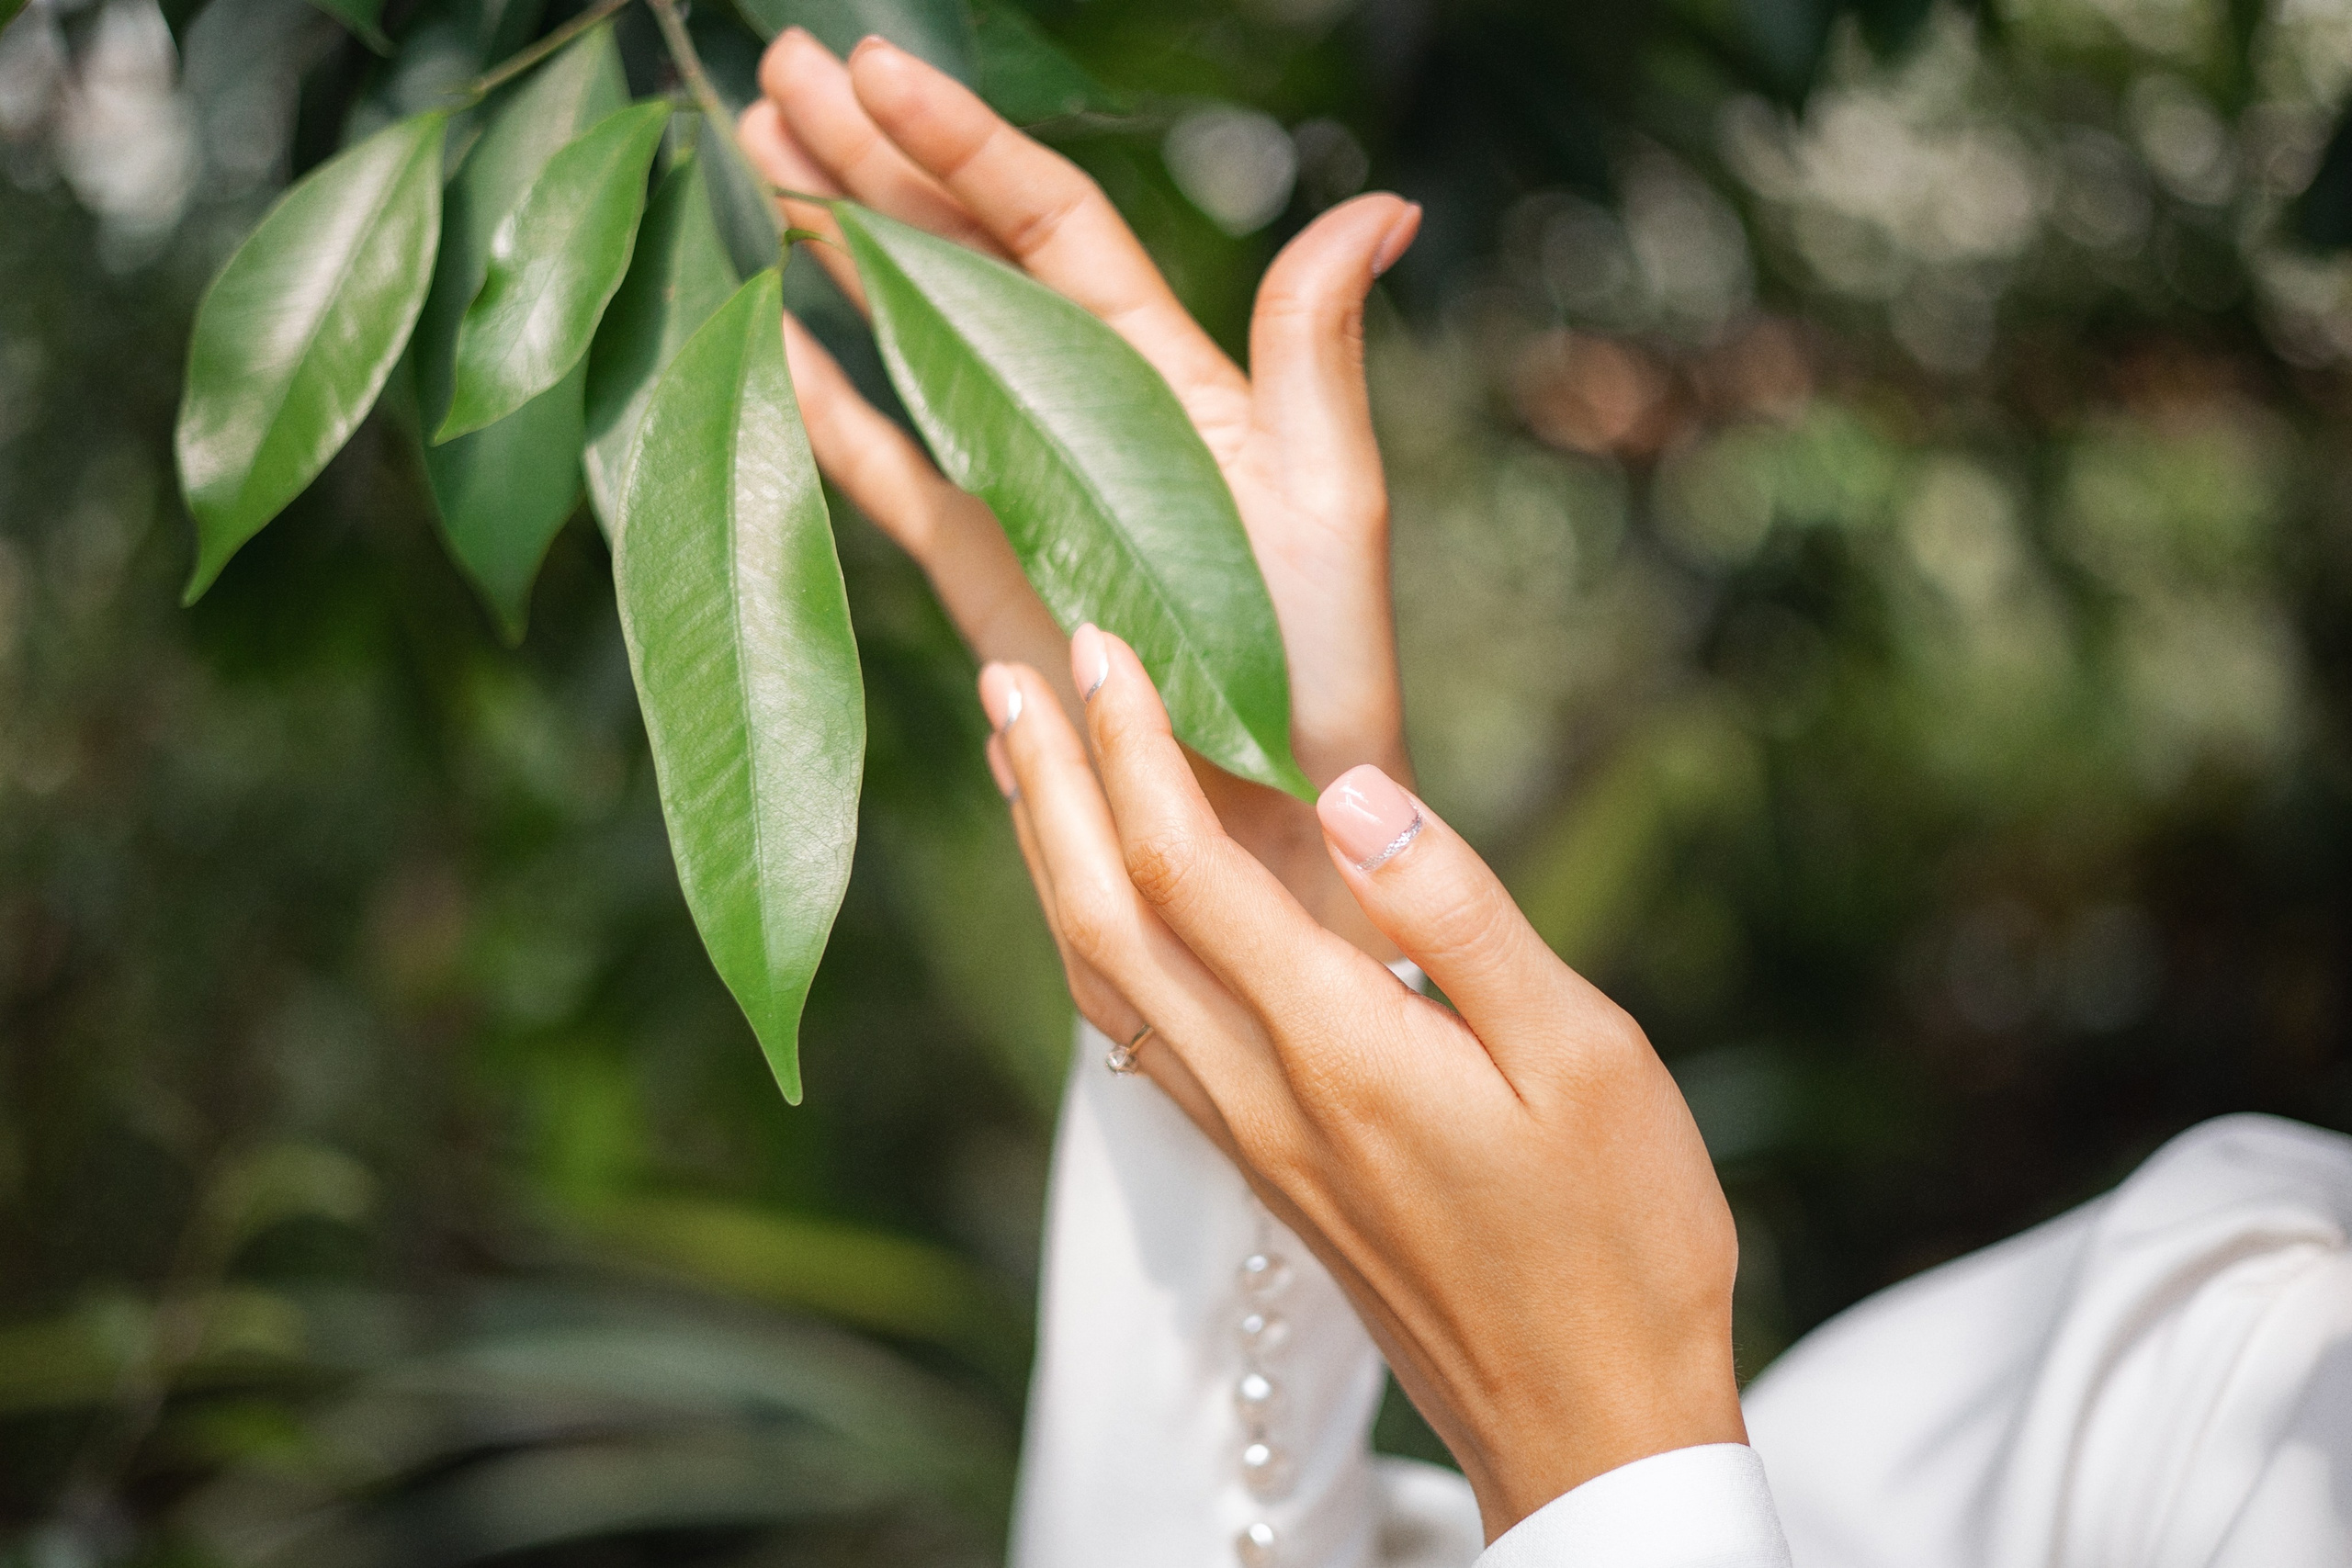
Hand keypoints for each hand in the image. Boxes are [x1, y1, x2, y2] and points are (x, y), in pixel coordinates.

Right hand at [735, 31, 1421, 951]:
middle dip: (870, 161)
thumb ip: (1316, 352)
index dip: (957, 140)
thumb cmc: (1316, 666)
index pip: (1044, 221)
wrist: (1265, 822)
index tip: (870, 65)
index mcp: (1159, 371)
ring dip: (834, 248)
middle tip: (775, 75)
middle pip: (956, 254)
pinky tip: (769, 341)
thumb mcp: (1332, 497)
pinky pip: (881, 470)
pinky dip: (823, 406)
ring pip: (905, 336)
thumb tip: (1381, 203)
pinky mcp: (972, 571)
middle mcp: (1076, 409)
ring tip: (755, 156)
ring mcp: (1013, 484)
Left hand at [974, 627, 1746, 1542]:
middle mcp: (1261, 1092)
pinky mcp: (1264, 1168)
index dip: (1127, 747)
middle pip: (1104, 918)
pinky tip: (1103, 908)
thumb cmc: (1619, 1234)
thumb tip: (1348, 792)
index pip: (1184, 867)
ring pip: (1101, 982)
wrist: (1587, 1423)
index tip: (1099, 643)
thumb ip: (1459, 914)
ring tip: (1021, 768)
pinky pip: (1139, 1035)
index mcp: (1337, 1046)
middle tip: (1010, 676)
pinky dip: (1094, 944)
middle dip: (1049, 787)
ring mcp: (1250, 1139)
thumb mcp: (1586, 1054)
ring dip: (1049, 863)